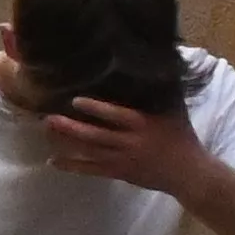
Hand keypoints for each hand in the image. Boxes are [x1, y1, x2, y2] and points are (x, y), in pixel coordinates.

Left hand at [42, 95, 211, 194]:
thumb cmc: (180, 135)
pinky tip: (53, 161)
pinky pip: (91, 170)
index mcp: (142, 124)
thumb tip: (153, 62)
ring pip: (89, 151)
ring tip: (47, 131)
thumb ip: (160, 90)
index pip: (115, 115)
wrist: (187, 171)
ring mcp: (121, 159)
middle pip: (95, 135)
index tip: (75, 100)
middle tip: (48, 118)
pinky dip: (72, 166)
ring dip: (66, 142)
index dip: (95, 108)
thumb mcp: (173, 109)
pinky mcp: (118, 172)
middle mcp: (129, 142)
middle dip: (71, 127)